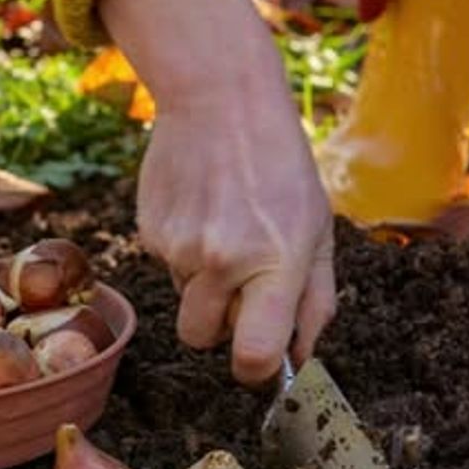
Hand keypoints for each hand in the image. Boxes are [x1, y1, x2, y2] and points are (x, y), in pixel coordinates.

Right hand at [100, 0, 335, 385]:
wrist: (219, 99)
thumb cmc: (281, 166)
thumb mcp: (318, 229)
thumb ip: (315, 301)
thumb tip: (298, 360)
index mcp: (276, 262)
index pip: (254, 356)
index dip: (256, 369)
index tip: (261, 358)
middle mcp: (222, 261)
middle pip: (203, 340)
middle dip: (221, 326)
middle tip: (243, 284)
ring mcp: (179, 247)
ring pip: (185, 301)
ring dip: (205, 283)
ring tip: (225, 228)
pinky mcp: (150, 232)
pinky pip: (167, 268)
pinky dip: (185, 251)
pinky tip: (203, 208)